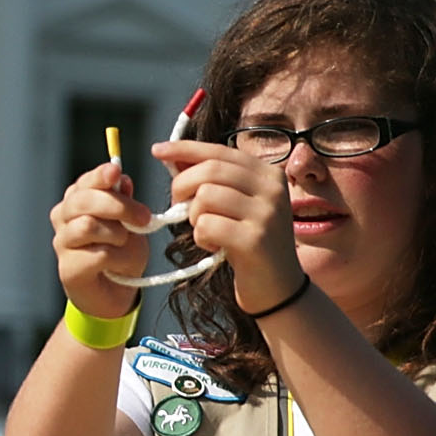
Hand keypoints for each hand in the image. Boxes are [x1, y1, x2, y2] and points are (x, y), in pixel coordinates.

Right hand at [50, 159, 151, 320]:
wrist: (116, 295)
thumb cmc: (121, 255)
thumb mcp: (131, 224)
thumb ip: (124, 202)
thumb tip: (122, 179)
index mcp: (77, 202)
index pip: (85, 182)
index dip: (100, 175)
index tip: (116, 171)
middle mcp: (63, 219)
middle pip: (84, 201)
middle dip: (118, 206)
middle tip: (144, 218)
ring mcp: (62, 243)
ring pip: (88, 225)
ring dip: (116, 235)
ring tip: (125, 245)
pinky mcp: (68, 268)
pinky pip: (97, 254)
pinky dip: (117, 258)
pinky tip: (119, 265)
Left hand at [149, 137, 304, 315]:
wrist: (278, 287)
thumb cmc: (248, 241)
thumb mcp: (236, 204)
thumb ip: (213, 179)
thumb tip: (173, 156)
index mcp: (269, 174)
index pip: (219, 152)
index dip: (185, 149)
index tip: (157, 150)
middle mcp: (273, 189)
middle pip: (209, 170)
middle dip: (182, 186)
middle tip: (179, 206)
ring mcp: (267, 214)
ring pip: (205, 196)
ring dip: (194, 217)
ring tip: (207, 230)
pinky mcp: (255, 239)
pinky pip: (206, 225)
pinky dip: (201, 237)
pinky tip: (215, 246)